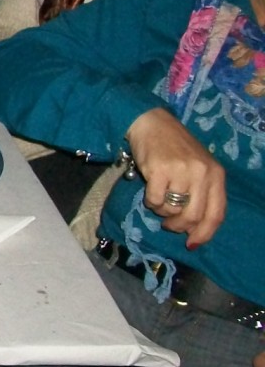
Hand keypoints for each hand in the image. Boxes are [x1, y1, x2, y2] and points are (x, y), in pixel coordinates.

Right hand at [125, 108, 227, 247]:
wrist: (151, 122)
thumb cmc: (174, 148)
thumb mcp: (197, 168)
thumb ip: (201, 194)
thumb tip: (193, 231)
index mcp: (216, 175)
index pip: (216, 214)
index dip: (204, 233)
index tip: (192, 244)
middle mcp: (202, 173)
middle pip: (193, 216)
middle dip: (178, 226)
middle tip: (168, 224)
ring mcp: (181, 171)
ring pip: (172, 209)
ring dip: (162, 211)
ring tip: (158, 198)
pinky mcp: (159, 170)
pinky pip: (155, 200)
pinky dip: (150, 202)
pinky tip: (150, 189)